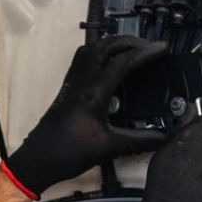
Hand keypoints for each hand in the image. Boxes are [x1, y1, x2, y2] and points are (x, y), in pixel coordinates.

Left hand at [1, 36, 169, 197]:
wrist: (39, 159)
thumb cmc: (67, 152)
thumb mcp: (108, 148)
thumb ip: (138, 141)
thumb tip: (161, 138)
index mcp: (93, 93)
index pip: (123, 62)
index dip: (146, 52)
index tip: (162, 49)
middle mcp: (81, 82)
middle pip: (106, 46)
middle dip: (130, 41)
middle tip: (148, 47)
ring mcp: (72, 83)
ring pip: (91, 49)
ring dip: (112, 43)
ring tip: (130, 49)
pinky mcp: (68, 88)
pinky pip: (82, 60)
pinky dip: (99, 53)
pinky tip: (108, 64)